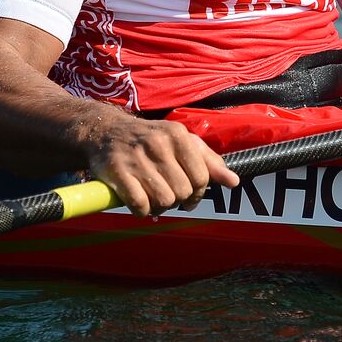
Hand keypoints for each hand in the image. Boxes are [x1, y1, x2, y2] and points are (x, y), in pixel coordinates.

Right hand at [78, 115, 239, 217]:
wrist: (107, 131)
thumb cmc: (152, 139)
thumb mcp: (182, 141)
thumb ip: (210, 161)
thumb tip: (233, 182)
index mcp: (178, 135)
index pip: (201, 177)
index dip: (199, 193)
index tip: (191, 195)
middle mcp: (158, 144)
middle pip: (183, 191)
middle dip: (179, 200)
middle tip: (170, 195)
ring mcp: (136, 158)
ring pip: (164, 200)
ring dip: (161, 207)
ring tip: (155, 198)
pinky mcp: (116, 172)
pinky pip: (140, 205)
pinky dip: (142, 210)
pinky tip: (140, 202)